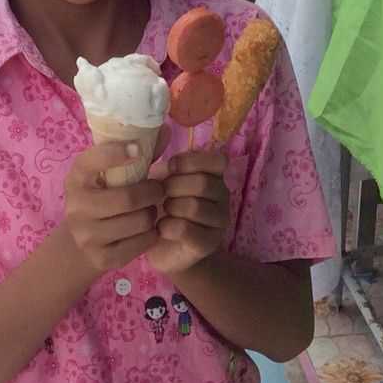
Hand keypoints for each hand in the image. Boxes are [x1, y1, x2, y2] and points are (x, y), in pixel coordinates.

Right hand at [62, 143, 163, 275]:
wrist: (82, 241)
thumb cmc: (103, 196)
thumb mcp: (110, 174)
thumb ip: (136, 153)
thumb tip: (165, 128)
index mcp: (76, 179)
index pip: (91, 161)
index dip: (115, 153)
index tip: (136, 150)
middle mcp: (76, 207)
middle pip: (127, 198)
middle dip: (152, 191)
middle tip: (159, 189)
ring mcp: (87, 236)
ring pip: (139, 221)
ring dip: (153, 213)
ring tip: (151, 209)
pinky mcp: (102, 258)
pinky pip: (141, 243)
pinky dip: (152, 233)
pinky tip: (148, 227)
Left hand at [145, 151, 229, 274]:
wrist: (164, 248)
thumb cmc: (162, 207)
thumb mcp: (160, 180)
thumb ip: (161, 160)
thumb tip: (159, 134)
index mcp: (214, 176)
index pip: (218, 160)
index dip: (189, 162)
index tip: (168, 169)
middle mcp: (223, 196)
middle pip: (202, 183)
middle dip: (173, 187)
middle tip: (159, 195)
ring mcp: (219, 222)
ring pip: (195, 206)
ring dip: (170, 208)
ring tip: (161, 212)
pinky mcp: (208, 244)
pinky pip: (186, 229)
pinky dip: (166, 227)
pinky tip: (161, 228)